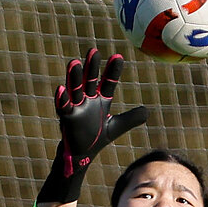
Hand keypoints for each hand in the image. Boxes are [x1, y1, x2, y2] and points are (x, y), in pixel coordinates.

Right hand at [49, 49, 148, 187]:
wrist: (82, 155)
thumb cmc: (97, 138)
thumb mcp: (116, 127)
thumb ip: (131, 118)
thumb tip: (147, 111)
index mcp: (100, 101)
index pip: (108, 82)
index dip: (112, 71)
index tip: (118, 57)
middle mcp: (87, 100)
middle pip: (89, 81)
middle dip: (91, 67)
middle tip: (94, 51)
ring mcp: (76, 108)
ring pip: (75, 90)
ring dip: (74, 77)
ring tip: (74, 63)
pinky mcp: (67, 118)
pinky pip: (63, 107)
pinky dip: (62, 99)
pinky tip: (60, 89)